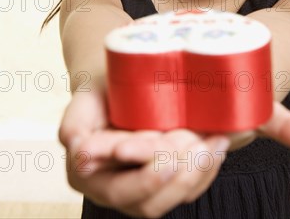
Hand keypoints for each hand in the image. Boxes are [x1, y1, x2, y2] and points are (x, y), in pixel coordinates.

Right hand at [58, 88, 228, 216]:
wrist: (116, 85)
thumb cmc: (101, 88)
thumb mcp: (82, 98)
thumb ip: (74, 124)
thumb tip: (82, 153)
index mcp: (85, 172)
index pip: (115, 184)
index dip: (141, 173)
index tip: (163, 148)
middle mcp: (110, 189)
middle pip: (145, 203)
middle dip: (174, 175)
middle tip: (194, 143)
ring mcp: (138, 191)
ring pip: (169, 200)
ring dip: (195, 173)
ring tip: (211, 142)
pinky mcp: (162, 186)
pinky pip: (186, 190)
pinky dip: (206, 169)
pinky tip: (216, 144)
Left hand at [58, 89, 289, 217]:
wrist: (131, 56)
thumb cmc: (181, 89)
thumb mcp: (227, 102)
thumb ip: (271, 122)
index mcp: (168, 177)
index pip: (186, 189)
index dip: (197, 174)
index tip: (212, 142)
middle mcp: (135, 181)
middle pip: (155, 199)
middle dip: (173, 176)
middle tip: (189, 140)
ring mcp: (103, 169)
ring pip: (123, 189)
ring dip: (139, 170)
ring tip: (157, 141)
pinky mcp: (77, 142)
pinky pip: (83, 157)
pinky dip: (93, 153)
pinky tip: (101, 149)